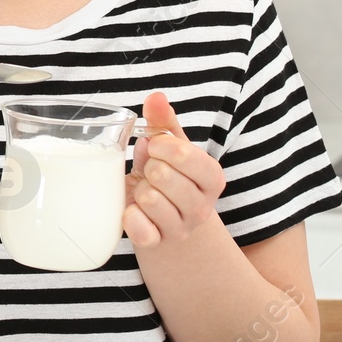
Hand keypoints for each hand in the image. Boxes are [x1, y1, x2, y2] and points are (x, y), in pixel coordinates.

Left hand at [122, 91, 225, 249]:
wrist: (165, 222)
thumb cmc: (168, 176)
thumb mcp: (170, 148)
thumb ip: (163, 122)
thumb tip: (156, 96)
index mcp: (212, 178)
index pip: (183, 154)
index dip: (159, 146)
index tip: (155, 149)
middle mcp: (203, 207)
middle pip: (161, 174)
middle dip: (147, 168)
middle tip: (150, 174)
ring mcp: (181, 229)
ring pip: (148, 198)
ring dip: (138, 190)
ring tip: (145, 192)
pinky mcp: (158, 244)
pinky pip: (137, 227)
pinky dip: (129, 216)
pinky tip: (135, 211)